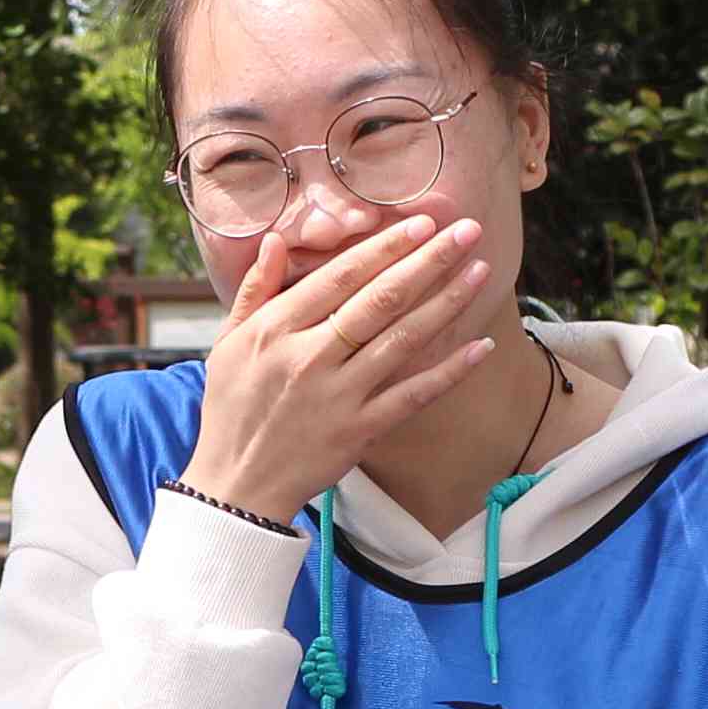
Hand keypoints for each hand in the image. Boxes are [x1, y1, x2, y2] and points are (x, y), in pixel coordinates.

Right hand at [179, 213, 496, 523]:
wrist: (236, 485)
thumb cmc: (231, 410)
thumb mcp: (227, 343)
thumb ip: (254, 289)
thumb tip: (274, 239)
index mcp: (276, 329)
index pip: (340, 276)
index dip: (384, 248)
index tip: (421, 223)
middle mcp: (309, 357)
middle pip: (379, 299)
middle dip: (427, 261)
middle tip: (466, 231)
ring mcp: (339, 395)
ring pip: (402, 340)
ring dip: (446, 303)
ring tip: (479, 271)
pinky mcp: (359, 431)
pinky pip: (412, 395)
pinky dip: (449, 372)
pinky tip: (480, 347)